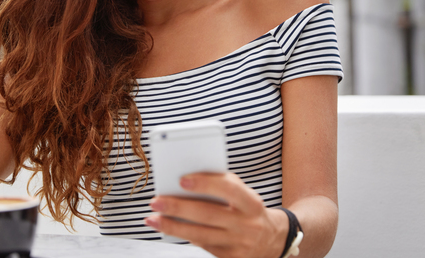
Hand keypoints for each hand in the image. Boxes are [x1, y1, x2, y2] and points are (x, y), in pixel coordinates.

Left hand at [145, 172, 287, 257]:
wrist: (272, 239)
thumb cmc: (248, 208)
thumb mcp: (244, 194)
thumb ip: (221, 185)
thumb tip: (185, 181)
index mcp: (252, 202)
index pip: (229, 189)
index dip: (205, 184)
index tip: (182, 179)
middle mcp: (247, 225)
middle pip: (208, 215)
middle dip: (178, 208)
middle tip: (156, 201)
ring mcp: (238, 244)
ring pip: (200, 235)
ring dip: (172, 226)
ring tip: (153, 219)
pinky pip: (203, 246)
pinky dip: (183, 236)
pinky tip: (167, 228)